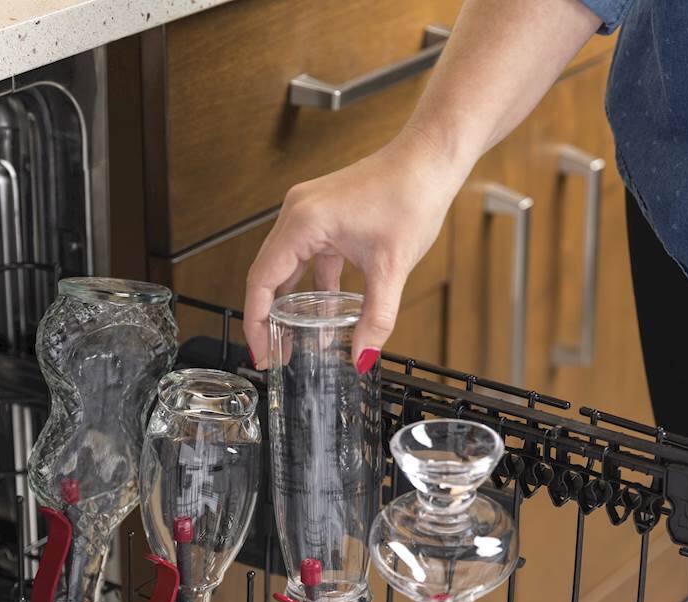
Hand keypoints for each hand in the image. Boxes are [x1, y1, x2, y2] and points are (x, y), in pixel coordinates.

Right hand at [243, 127, 461, 372]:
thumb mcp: (392, 267)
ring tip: (293, 338)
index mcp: (304, 222)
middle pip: (267, 275)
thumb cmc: (411, 194)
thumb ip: (376, 318)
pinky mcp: (326, 216)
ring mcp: (310, 212)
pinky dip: (313, 286)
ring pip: (287, 267)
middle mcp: (298, 212)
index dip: (256, 322)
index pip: (262, 280)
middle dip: (268, 318)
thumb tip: (362, 355)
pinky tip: (324, 313)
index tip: (262, 352)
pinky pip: (308, 257)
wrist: (431, 160)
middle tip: (275, 354)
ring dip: (289, 303)